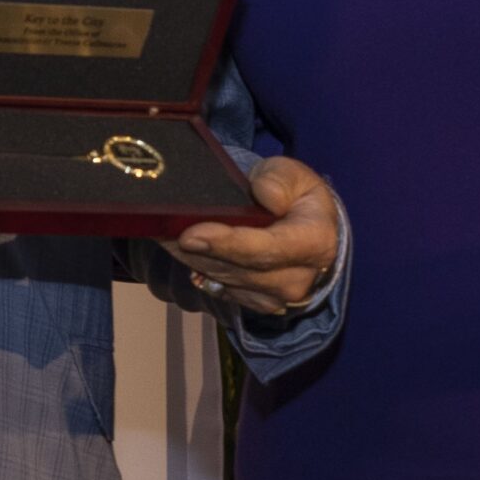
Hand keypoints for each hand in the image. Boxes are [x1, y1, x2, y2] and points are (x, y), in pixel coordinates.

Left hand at [163, 156, 340, 316]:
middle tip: (164, 230)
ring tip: (164, 233)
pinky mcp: (258, 304)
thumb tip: (264, 195)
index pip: (267, 249)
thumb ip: (279, 179)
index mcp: (316, 243)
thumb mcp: (294, 174)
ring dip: (192, 258)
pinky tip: (178, 247)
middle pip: (240, 269)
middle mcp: (300, 278)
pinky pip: (220, 288)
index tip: (191, 234)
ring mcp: (278, 297)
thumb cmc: (296, 195)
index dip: (227, 244)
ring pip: (224, 279)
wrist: (305, 226)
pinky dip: (196, 266)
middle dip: (199, 251)